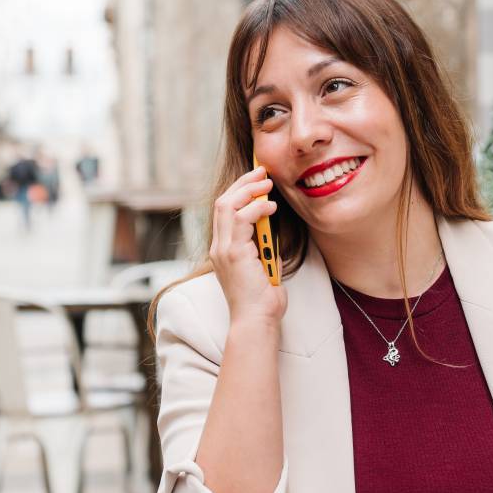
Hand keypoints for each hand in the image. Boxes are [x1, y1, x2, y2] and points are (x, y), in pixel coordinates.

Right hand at [209, 166, 286, 324]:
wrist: (256, 321)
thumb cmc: (263, 301)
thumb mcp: (265, 266)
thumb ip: (265, 247)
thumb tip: (274, 228)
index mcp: (223, 250)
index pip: (225, 211)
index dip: (239, 192)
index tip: (257, 181)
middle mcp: (219, 247)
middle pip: (222, 202)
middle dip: (243, 183)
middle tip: (262, 171)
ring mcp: (223, 250)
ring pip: (227, 205)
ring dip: (248, 190)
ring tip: (267, 182)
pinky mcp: (233, 253)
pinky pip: (241, 219)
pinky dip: (257, 208)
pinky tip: (271, 207)